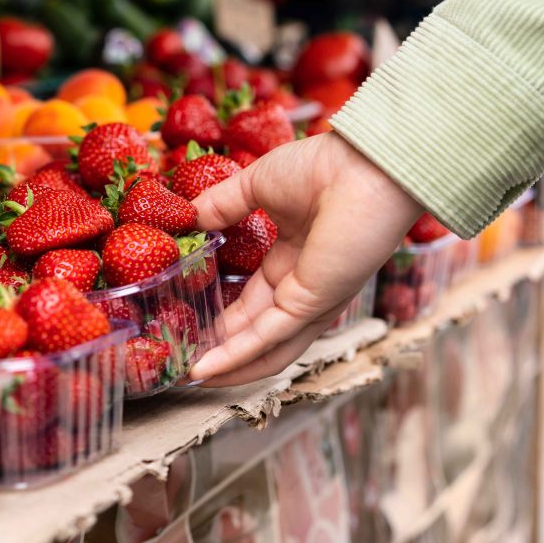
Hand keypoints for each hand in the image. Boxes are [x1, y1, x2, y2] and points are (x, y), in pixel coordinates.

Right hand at [189, 131, 421, 385]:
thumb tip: (186, 218)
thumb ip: (221, 205)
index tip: (188, 322)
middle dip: (221, 348)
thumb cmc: (323, 167)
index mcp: (294, 258)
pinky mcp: (312, 305)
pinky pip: (268, 339)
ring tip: (191, 378)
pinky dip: (236, 357)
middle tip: (183, 358)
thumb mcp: (256, 184)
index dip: (222, 315)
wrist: (360, 165)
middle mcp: (303, 286)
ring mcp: (310, 300)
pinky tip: (205, 368)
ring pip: (265, 348)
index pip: (253, 300)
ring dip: (228, 366)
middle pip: (256, 331)